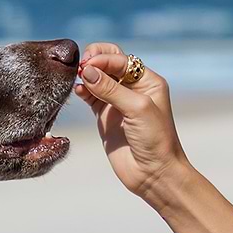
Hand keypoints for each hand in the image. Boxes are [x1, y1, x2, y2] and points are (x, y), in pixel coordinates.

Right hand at [74, 44, 188, 197]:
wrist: (153, 173)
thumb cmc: (156, 140)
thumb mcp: (137, 109)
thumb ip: (112, 89)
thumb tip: (87, 71)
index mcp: (148, 81)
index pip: (121, 60)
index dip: (104, 59)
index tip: (89, 64)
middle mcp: (133, 88)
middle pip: (109, 63)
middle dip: (94, 60)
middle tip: (81, 66)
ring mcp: (117, 101)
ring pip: (97, 78)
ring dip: (86, 74)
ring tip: (77, 77)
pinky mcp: (105, 116)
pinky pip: (90, 96)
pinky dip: (82, 90)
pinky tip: (78, 91)